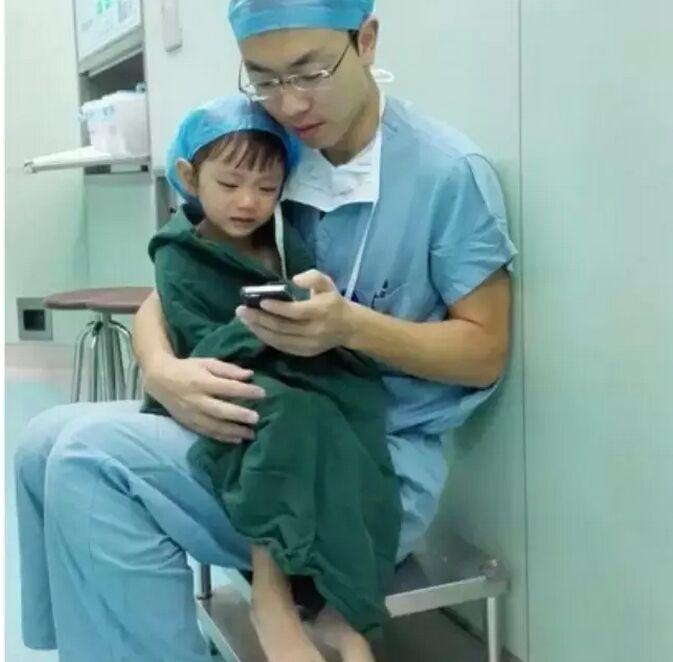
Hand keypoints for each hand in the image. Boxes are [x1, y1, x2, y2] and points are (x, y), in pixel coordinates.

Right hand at [144, 356, 265, 442]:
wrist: (160, 380)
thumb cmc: (187, 369)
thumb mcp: (207, 363)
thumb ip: (228, 369)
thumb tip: (250, 375)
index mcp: (201, 382)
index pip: (227, 388)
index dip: (245, 390)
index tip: (262, 393)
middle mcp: (196, 400)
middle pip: (220, 410)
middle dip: (239, 415)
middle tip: (256, 418)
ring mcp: (191, 414)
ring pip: (214, 426)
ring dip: (233, 431)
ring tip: (251, 434)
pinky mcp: (188, 424)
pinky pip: (207, 433)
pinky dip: (222, 437)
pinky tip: (237, 439)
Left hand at [235, 270, 353, 356]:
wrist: (348, 327)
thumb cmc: (333, 301)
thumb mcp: (327, 283)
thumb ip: (312, 277)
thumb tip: (294, 280)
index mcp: (321, 311)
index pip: (295, 312)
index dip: (276, 308)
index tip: (260, 302)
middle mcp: (314, 330)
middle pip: (282, 327)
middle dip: (259, 319)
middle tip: (242, 310)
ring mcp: (309, 344)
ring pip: (279, 339)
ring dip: (259, 330)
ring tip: (244, 319)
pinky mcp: (304, 353)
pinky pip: (282, 347)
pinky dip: (267, 338)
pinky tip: (256, 329)